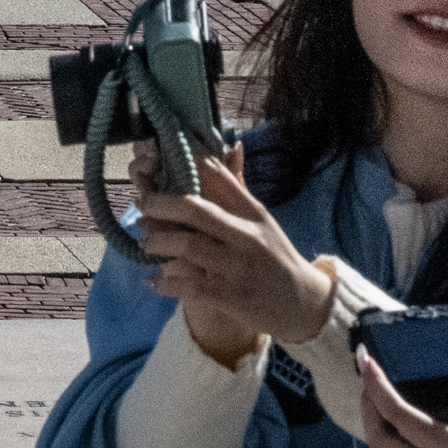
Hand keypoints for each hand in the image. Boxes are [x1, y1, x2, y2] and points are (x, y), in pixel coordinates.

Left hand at [132, 148, 333, 361]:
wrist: (305, 303)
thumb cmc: (276, 257)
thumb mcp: (262, 220)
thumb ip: (238, 189)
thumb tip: (230, 144)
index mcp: (252, 213)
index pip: (218, 179)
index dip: (184, 167)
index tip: (158, 158)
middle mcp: (246, 236)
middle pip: (195, 211)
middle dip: (159, 205)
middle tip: (141, 204)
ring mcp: (237, 266)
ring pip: (187, 247)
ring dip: (158, 243)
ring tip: (146, 243)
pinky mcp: (230, 296)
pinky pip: (188, 285)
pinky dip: (165, 282)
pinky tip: (152, 280)